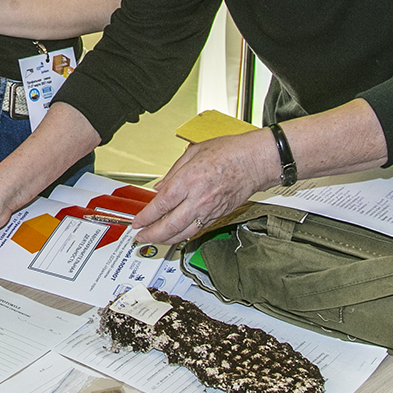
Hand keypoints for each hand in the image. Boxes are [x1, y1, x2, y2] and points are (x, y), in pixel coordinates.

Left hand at [131, 129, 277, 243]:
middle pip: (170, 225)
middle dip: (152, 234)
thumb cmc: (229, 152)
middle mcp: (198, 198)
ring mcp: (210, 210)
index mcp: (189, 180)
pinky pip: (198, 230)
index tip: (137, 222)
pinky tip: (176, 234)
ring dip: (166, 239)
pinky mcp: (219, 215)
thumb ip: (173, 172)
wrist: (255, 161)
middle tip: (140, 237)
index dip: (146, 216)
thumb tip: (159, 187)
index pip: (161, 204)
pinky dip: (184, 235)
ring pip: (184, 233)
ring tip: (154, 240)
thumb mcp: (193, 152)